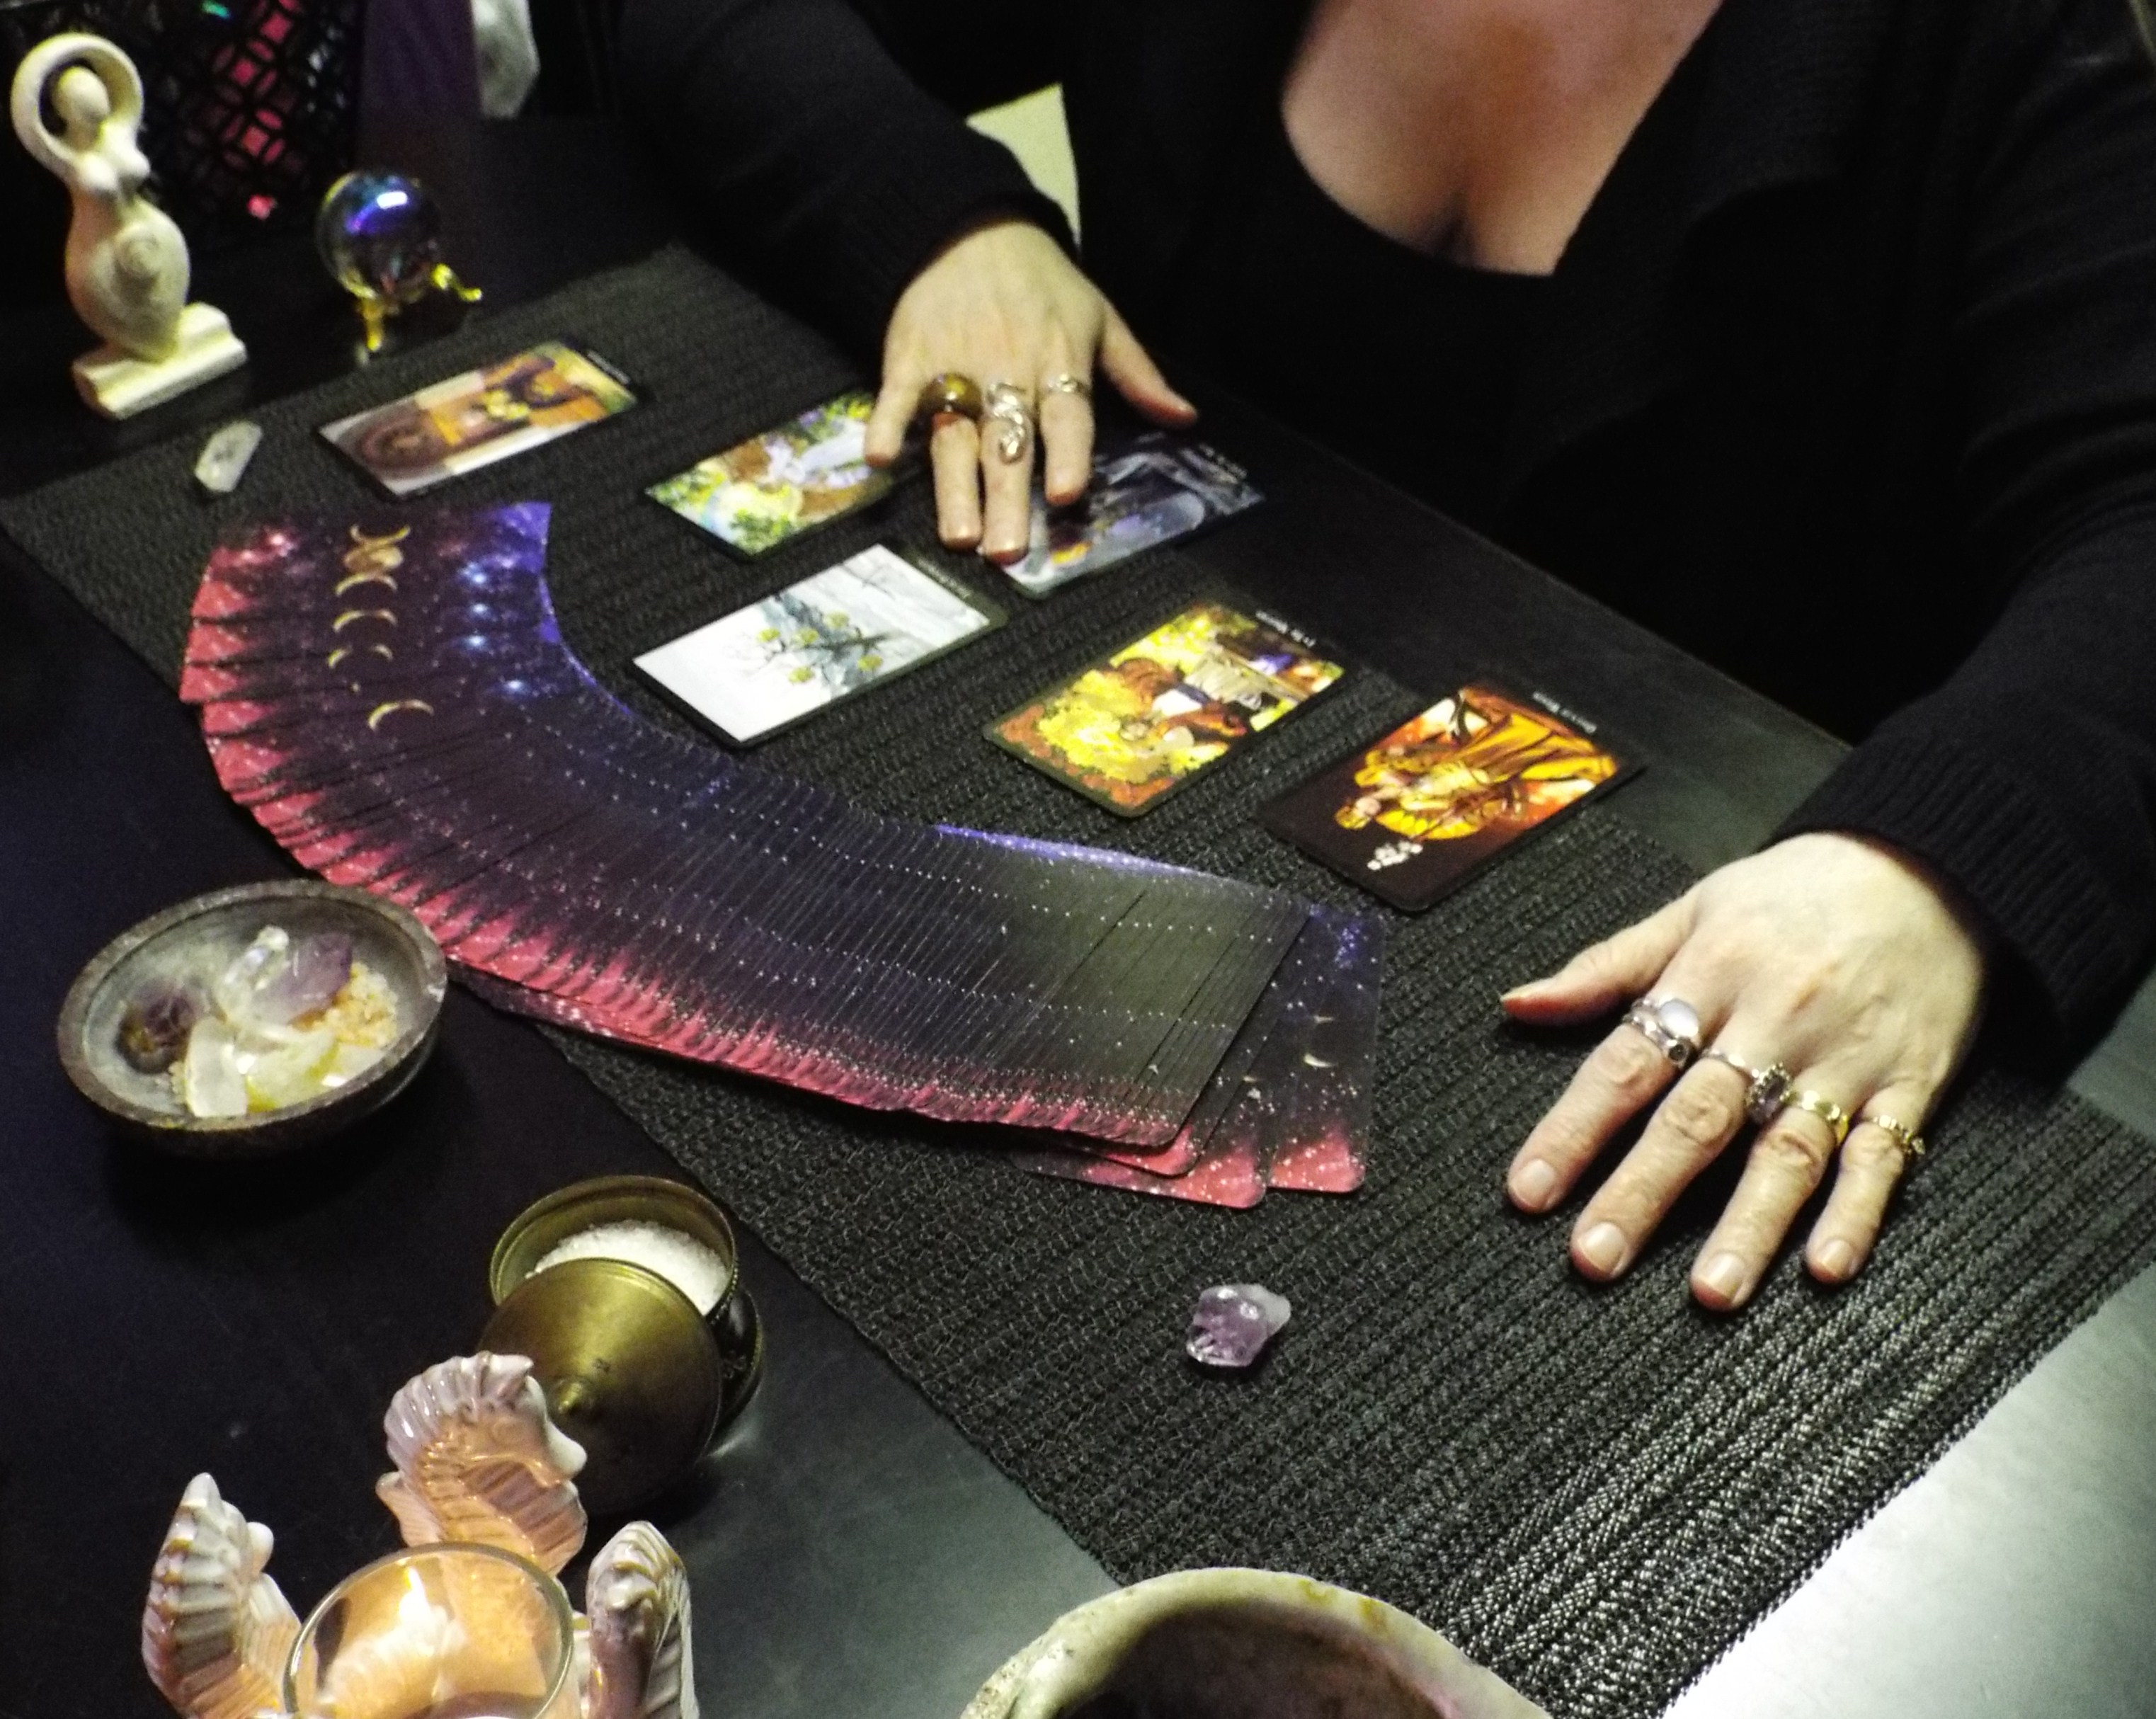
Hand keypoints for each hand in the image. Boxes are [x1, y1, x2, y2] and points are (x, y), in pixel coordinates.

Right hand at [863, 219, 1196, 561]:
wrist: (970, 227)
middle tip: (1008, 552)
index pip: (1067, 414)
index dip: (1067, 453)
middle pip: (1009, 443)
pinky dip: (886, 424)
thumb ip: (1138, 376)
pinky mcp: (910, 356)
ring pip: (956, 434)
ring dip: (955, 486)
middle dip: (1008, 498)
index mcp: (1058, 362)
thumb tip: (1185, 419)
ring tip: (959, 537)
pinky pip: (898, 395)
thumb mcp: (1100, 317)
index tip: (1065, 494)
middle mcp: (1008, 370)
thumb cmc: (1044, 282)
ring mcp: (955, 366)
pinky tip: (879, 460)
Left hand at [1501, 832, 1986, 1309]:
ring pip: (1788, 1152)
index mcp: (1710, 974)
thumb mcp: (1695, 907)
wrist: (1937, 868)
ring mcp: (1845, 1062)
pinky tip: (1826, 1268)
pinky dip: (1856, 1216)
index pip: (1627, 1062)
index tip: (1529, 1191)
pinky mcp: (1910, 1088)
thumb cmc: (1797, 892)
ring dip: (1748, 1226)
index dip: (1575, 1129)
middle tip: (1594, 1259)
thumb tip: (1517, 1004)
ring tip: (1709, 1293)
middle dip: (1642, 1192)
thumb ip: (1606, 966)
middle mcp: (1774, 1023)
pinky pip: (1882, 1160)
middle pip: (1699, 1119)